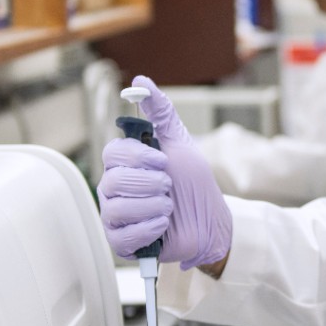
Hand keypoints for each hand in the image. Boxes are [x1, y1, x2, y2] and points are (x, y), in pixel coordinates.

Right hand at [97, 75, 232, 268]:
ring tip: (169, 207)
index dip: (140, 157)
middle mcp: (114, 188)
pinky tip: (163, 225)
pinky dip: (149, 229)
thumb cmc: (193, 183)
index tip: (164, 161)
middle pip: (114, 181)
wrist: (211, 220)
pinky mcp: (122, 242)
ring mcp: (115, 216)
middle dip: (151, 184)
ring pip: (117, 209)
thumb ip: (160, 113)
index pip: (113, 153)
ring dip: (153, 206)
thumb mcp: (180, 142)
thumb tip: (141, 82)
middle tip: (169, 186)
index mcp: (124, 164)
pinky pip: (122, 236)